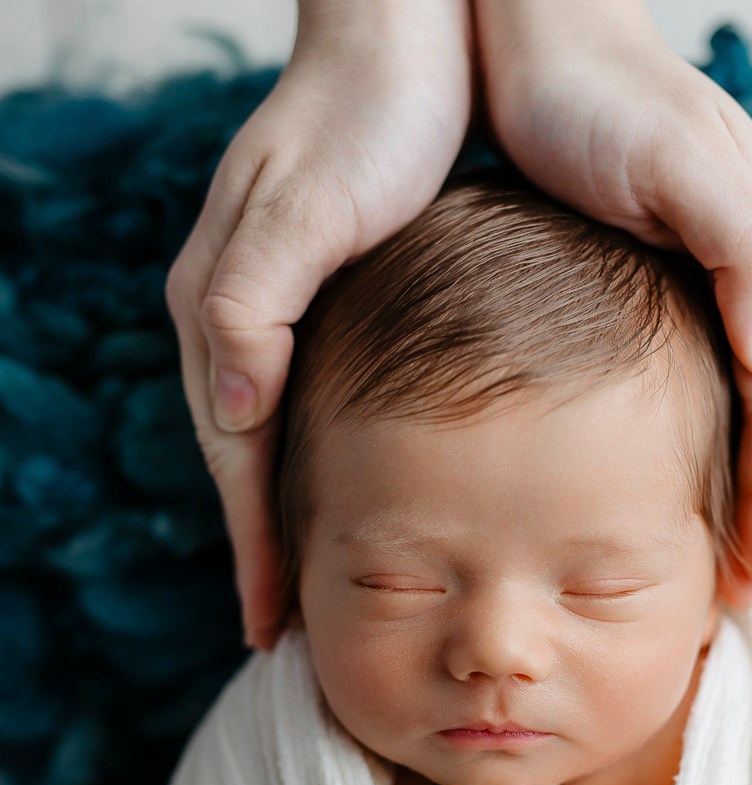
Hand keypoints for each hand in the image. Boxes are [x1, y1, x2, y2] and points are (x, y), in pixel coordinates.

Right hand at [164, 0, 472, 647]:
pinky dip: (319, 459)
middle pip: (246, 466)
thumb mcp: (303, 207)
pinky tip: (349, 484)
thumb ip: (253, 308)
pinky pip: (305, 401)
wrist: (402, 28)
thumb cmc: (366, 113)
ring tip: (313, 582)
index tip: (269, 632)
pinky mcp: (313, 292)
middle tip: (287, 632)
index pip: (237, 466)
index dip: (256, 553)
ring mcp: (274, 305)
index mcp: (225, 311)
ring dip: (288, 514)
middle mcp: (236, 317)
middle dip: (266, 552)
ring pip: (270, 440)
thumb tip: (231, 416)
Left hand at [474, 0, 751, 604]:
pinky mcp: (648, 283)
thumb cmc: (596, 92)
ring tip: (707, 562)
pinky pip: (682, 385)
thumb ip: (749, 257)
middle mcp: (747, 278)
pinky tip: (650, 482)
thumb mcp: (685, 166)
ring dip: (723, 490)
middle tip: (736, 596)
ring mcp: (700, 281)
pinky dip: (677, 446)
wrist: (528, 28)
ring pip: (727, 412)